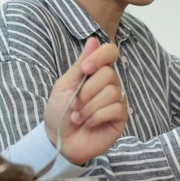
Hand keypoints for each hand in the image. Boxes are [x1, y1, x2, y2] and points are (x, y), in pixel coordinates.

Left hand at [45, 37, 126, 164]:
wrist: (59, 140)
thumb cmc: (59, 113)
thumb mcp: (65, 85)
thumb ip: (80, 64)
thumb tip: (93, 40)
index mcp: (96, 73)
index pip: (110, 52)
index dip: (100, 57)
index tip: (85, 69)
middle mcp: (109, 84)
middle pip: (109, 75)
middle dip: (87, 91)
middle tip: (75, 104)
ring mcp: (117, 101)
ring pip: (112, 93)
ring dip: (89, 107)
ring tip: (78, 117)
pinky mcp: (120, 118)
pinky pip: (115, 109)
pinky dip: (96, 117)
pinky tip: (88, 123)